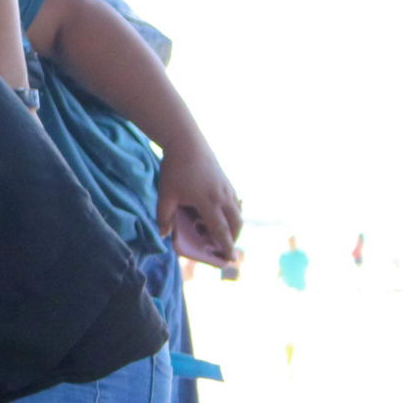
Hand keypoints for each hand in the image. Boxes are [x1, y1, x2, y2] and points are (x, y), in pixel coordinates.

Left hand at [156, 136, 241, 259]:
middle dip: (232, 238)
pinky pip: (234, 202)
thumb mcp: (166, 195)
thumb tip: (164, 235)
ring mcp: (227, 188)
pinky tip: (217, 212)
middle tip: (223, 247)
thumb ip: (164, 217)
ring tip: (217, 230)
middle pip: (235, 224)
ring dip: (232, 225)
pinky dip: (230, 212)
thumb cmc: (175, 169)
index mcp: (209, 203)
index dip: (226, 247)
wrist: (186, 142)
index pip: (221, 231)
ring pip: (237, 212)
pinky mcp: (226, 181)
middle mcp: (223, 197)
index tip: (231, 260)